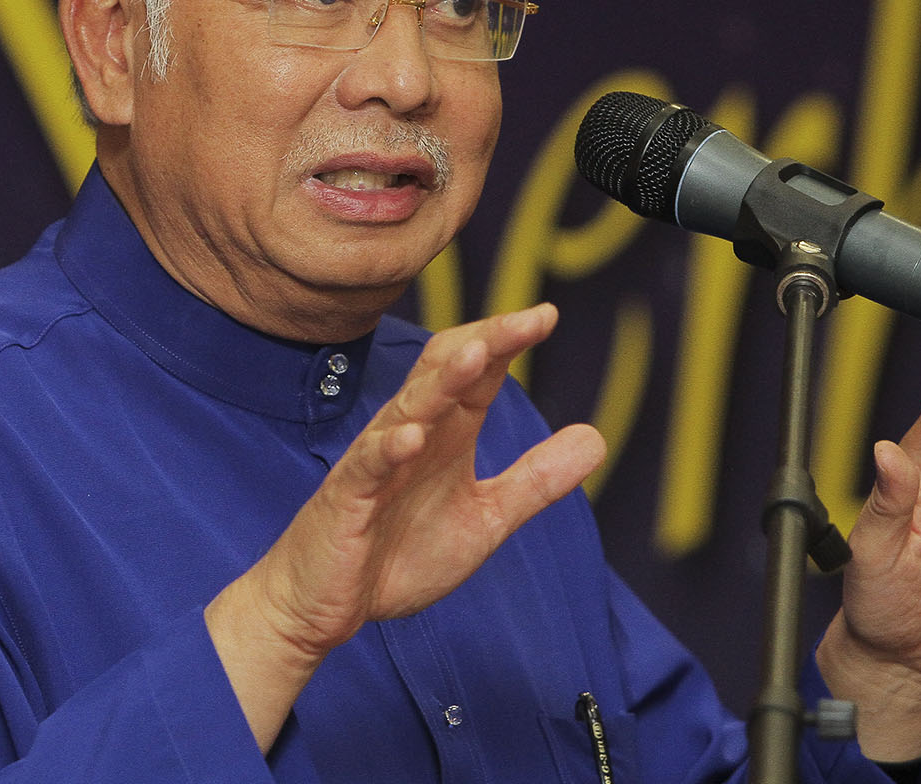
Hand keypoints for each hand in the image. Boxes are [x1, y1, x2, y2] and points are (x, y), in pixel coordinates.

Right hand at [206, 304, 605, 750]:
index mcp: (445, 436)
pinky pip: (367, 465)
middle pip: (445, 372)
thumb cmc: (396, 553)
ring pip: (408, 407)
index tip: (546, 316)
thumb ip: (536, 480)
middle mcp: (411, 435)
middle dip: (485, 342)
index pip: (477, 374)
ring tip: (477, 354)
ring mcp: (375, 463)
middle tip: (527, 320)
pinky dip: (390, 448)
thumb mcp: (485, 519)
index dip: (508, 344)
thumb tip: (597, 438)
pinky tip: (412, 437)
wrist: (323, 604)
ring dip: (442, 381)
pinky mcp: (347, 498)